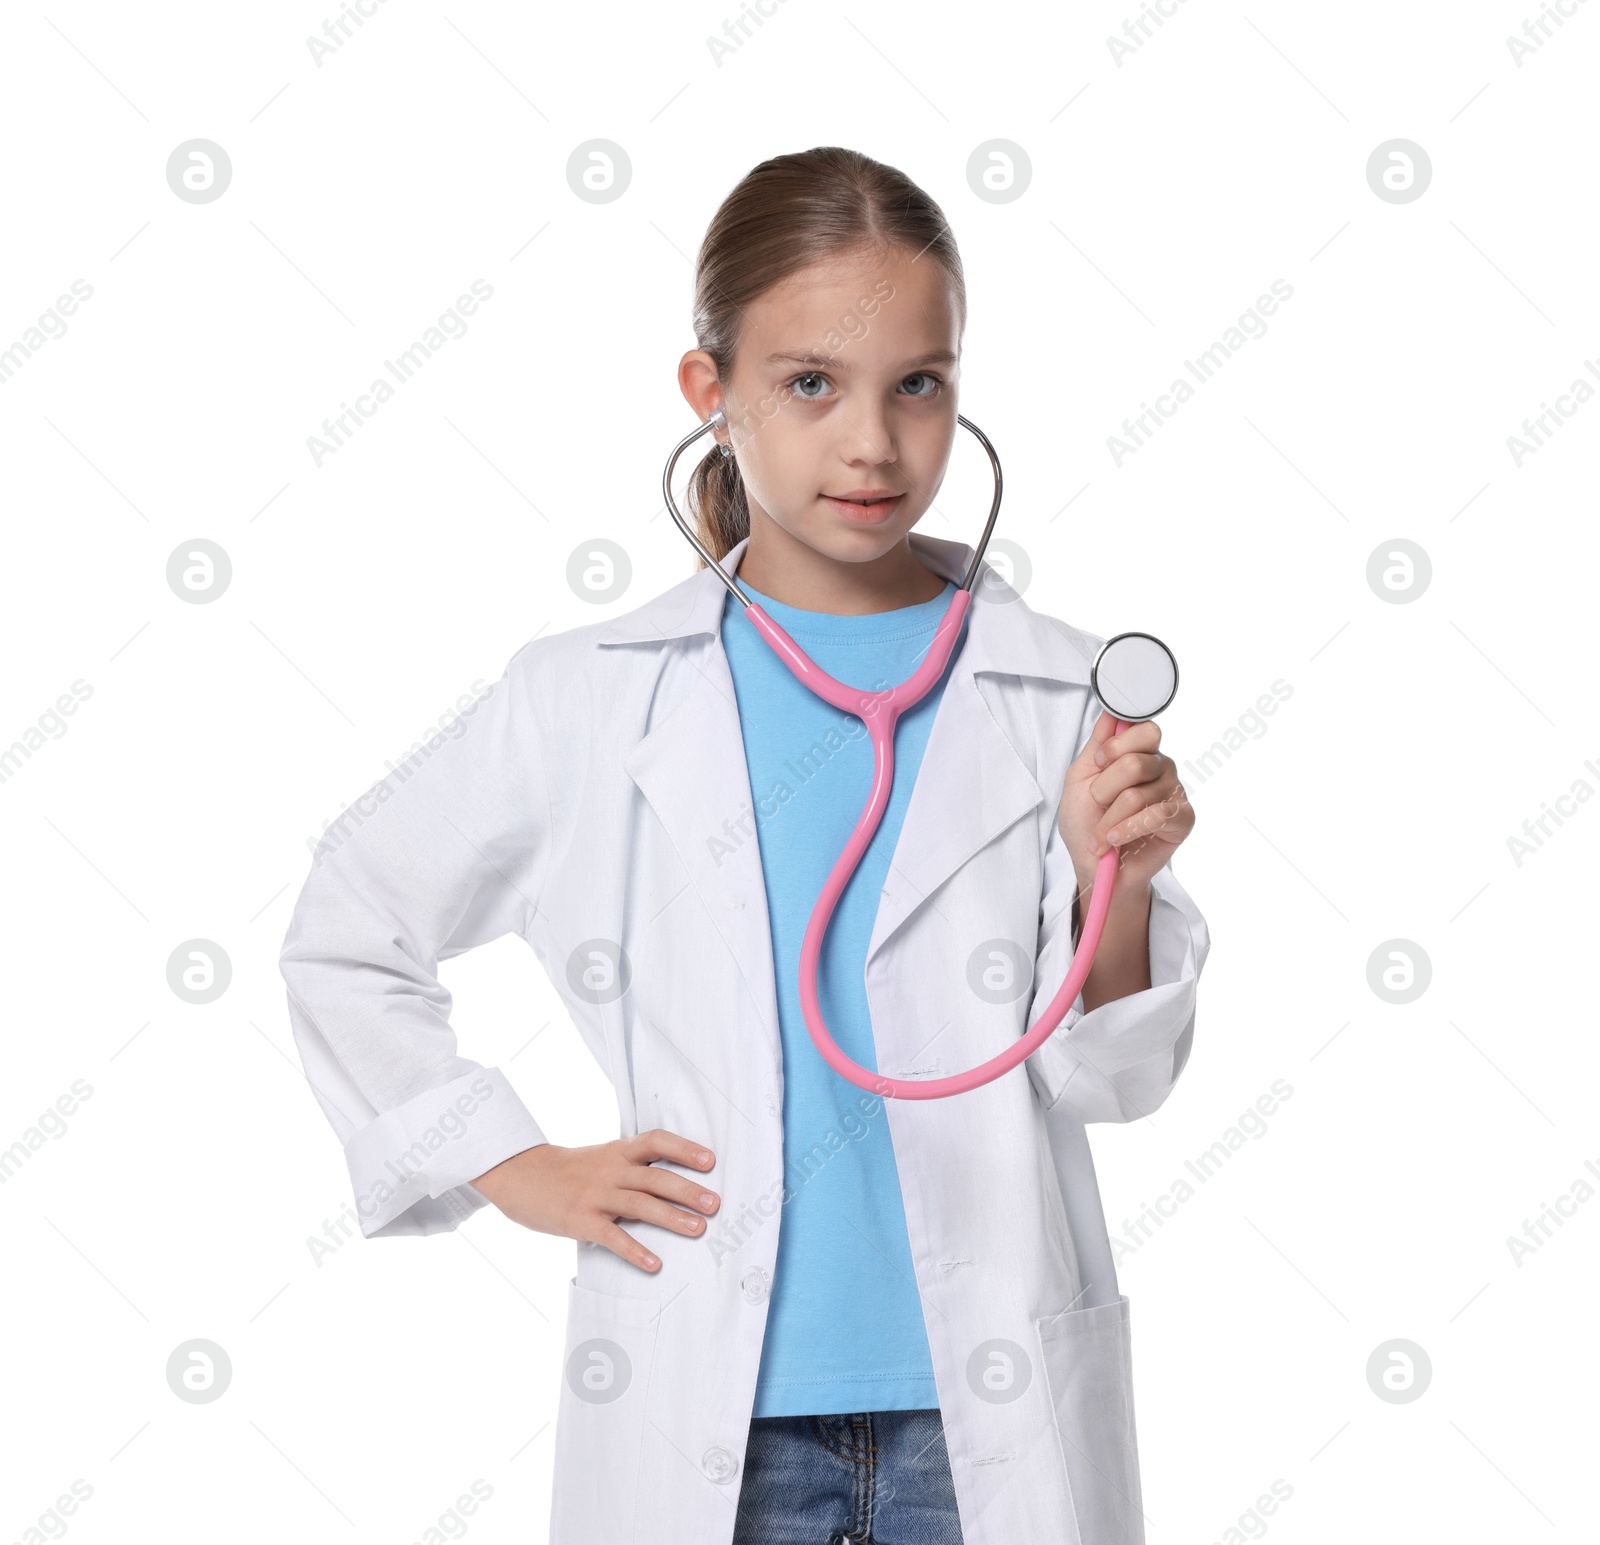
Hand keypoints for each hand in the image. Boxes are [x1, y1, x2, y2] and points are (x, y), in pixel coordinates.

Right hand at [470, 1129, 719, 1273]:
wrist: (518, 1174)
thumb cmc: (567, 1170)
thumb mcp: (600, 1157)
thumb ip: (630, 1167)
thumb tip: (670, 1183)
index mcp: (617, 1151)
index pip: (656, 1141)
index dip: (684, 1148)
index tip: (710, 1160)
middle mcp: (610, 1170)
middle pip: (656, 1177)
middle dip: (689, 1190)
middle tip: (715, 1203)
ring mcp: (595, 1195)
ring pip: (641, 1205)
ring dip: (672, 1218)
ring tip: (698, 1229)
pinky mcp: (580, 1220)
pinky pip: (612, 1236)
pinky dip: (635, 1251)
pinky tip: (654, 1264)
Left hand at [1058, 712, 1193, 900]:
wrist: (1092, 864)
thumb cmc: (1086, 820)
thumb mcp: (1080, 776)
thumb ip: (1098, 742)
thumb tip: (1112, 710)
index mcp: (1139, 752)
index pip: (1144, 729)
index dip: (1115, 747)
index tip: (1098, 764)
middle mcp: (1161, 767)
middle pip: (1136, 761)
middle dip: (1104, 789)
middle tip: (1097, 804)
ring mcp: (1174, 792)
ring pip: (1138, 794)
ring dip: (1108, 819)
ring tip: (1101, 833)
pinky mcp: (1183, 819)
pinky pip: (1156, 816)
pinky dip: (1126, 831)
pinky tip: (1115, 841)